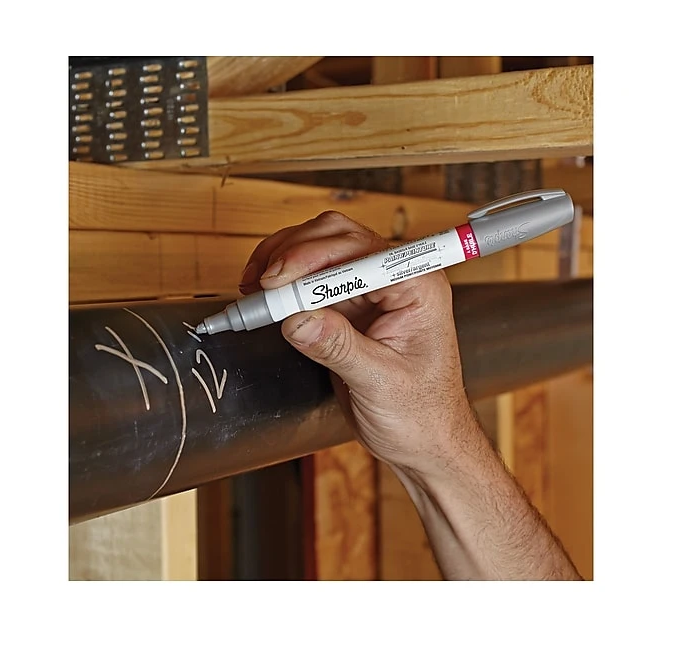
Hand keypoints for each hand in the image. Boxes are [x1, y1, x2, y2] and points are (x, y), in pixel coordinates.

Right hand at [239, 211, 477, 475]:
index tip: (279, 281)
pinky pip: (311, 281)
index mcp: (417, 287)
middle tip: (261, 286)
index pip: (360, 251)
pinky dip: (284, 285)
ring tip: (255, 290)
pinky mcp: (348, 307)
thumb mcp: (380, 384)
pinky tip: (265, 299)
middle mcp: (395, 279)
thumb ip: (339, 348)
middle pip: (336, 237)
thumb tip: (298, 318)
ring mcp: (370, 291)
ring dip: (282, 263)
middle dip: (292, 255)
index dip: (314, 259)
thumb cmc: (422, 415)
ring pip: (318, 251)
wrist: (424, 441)